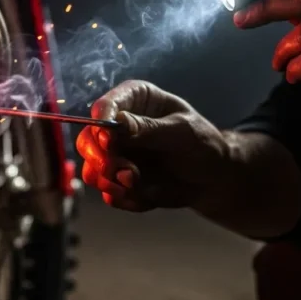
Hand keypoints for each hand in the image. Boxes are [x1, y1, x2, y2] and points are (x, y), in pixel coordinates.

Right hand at [75, 80, 230, 211]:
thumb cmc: (202, 143)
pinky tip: (147, 195)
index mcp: (134, 101)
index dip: (101, 123)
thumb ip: (150, 128)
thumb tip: (118, 123)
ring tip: (138, 184)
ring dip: (112, 182)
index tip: (109, 141)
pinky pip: (109, 193)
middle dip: (102, 160)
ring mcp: (115, 155)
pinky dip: (125, 198)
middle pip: (87, 141)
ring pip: (92, 170)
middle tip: (125, 172)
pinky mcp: (118, 181)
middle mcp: (118, 126)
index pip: (105, 106)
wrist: (213, 178)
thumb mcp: (182, 131)